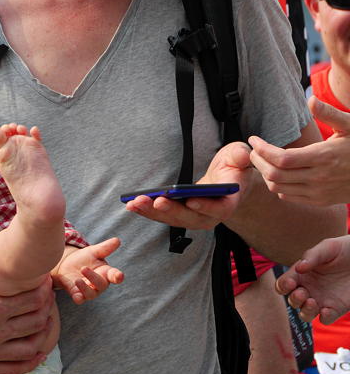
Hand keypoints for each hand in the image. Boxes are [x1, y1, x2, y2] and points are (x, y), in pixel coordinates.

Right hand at [0, 251, 54, 373]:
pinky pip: (16, 369)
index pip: (32, 300)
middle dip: (47, 308)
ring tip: (44, 320)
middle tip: (47, 299)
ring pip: (31, 347)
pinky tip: (38, 350)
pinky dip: (33, 360)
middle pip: (36, 322)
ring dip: (44, 333)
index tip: (45, 282)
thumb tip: (2, 246)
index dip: (45, 289)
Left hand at [52, 238, 122, 303]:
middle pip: (101, 284)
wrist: (66, 264)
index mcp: (106, 272)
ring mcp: (89, 290)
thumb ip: (105, 248)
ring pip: (90, 294)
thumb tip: (117, 240)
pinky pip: (79, 299)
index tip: (119, 276)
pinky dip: (78, 298)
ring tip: (77, 280)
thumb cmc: (84, 258)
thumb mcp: (93, 251)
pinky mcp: (77, 294)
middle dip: (93, 277)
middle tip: (83, 268)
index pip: (114, 275)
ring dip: (85, 288)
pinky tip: (76, 296)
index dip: (117, 276)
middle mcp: (99, 284)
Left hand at [124, 141, 252, 229]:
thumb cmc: (233, 167)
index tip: (191, 200)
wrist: (227, 181)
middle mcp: (210, 216)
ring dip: (152, 212)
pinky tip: (131, 205)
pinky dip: (146, 211)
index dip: (205, 205)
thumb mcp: (239, 156)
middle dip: (171, 210)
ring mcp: (193, 218)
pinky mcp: (179, 216)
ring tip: (135, 203)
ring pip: (171, 219)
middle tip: (156, 200)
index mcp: (228, 203)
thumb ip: (241, 156)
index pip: (218, 208)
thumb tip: (242, 154)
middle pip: (190, 218)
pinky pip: (161, 216)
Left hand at [249, 97, 349, 206]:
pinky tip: (278, 172)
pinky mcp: (319, 201)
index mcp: (325, 157)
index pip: (282, 159)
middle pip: (274, 174)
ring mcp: (319, 192)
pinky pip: (288, 196)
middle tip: (254, 150)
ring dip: (265, 173)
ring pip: (278, 187)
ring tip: (262, 160)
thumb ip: (330, 114)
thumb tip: (310, 100)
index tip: (254, 140)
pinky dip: (277, 185)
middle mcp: (319, 177)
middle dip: (258, 161)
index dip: (263, 150)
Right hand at [275, 235, 349, 324]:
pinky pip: (325, 319)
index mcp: (301, 274)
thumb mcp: (328, 248)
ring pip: (305, 314)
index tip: (290, 283)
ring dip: (305, 311)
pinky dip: (324, 318)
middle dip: (294, 299)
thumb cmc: (345, 250)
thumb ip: (312, 255)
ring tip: (312, 302)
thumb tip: (299, 268)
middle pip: (293, 301)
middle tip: (302, 293)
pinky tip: (327, 310)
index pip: (283, 284)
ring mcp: (322, 300)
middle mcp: (308, 289)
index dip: (282, 286)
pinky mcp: (336, 308)